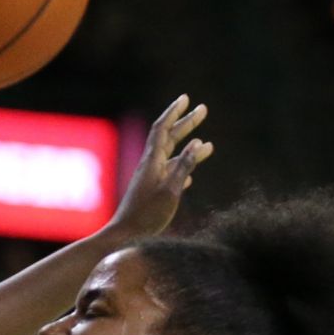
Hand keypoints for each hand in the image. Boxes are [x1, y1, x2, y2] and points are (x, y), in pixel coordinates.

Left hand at [112, 95, 212, 238]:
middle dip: (186, 124)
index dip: (174, 112)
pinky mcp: (151, 194)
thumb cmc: (147, 216)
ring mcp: (150, 180)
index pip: (163, 129)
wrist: (124, 236)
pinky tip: (191, 176)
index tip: (186, 98)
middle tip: (204, 110)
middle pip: (168, 139)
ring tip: (209, 145)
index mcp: (152, 162)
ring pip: (171, 158)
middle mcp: (149, 167)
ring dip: (189, 150)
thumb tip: (197, 143)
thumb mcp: (170, 190)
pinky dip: (181, 171)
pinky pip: (169, 177)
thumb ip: (183, 166)